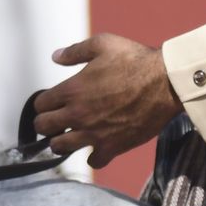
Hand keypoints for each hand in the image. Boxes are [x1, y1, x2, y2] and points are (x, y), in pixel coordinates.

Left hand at [31, 33, 183, 168]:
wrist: (165, 83)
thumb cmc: (134, 60)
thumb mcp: (102, 45)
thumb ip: (75, 51)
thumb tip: (55, 57)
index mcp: (72, 90)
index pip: (41, 105)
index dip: (44, 103)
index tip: (51, 102)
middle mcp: (78, 114)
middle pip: (44, 127)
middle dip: (45, 123)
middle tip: (55, 120)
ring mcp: (94, 133)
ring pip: (60, 148)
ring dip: (61, 142)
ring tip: (69, 136)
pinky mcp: (113, 147)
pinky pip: (93, 161)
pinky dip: (92, 156)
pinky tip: (96, 146)